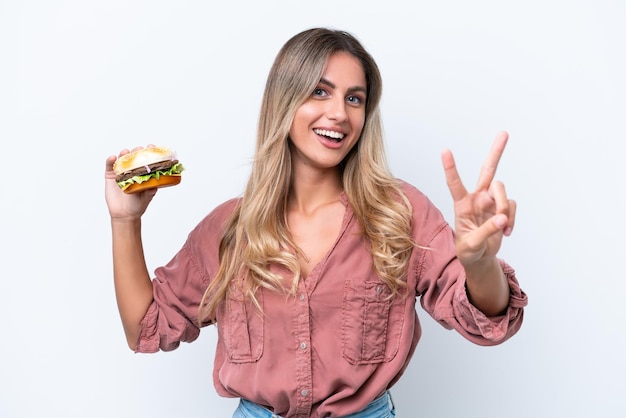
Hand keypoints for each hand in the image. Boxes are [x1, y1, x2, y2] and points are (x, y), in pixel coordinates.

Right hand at [104, 146, 156, 219]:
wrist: (124, 214)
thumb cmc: (138, 205)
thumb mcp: (147, 197)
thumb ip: (150, 190)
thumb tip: (156, 185)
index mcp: (143, 173)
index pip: (146, 159)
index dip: (149, 152)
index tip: (152, 147)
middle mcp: (132, 170)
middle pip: (134, 156)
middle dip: (136, 151)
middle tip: (139, 150)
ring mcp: (121, 172)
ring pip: (121, 159)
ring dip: (124, 153)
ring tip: (125, 152)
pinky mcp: (111, 175)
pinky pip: (110, 165)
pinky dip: (110, 160)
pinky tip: (113, 157)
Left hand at [442, 131, 516, 267]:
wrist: (480, 258)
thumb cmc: (469, 250)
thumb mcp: (471, 245)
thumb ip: (485, 231)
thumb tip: (502, 218)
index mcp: (462, 204)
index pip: (454, 183)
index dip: (450, 167)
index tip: (445, 150)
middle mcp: (477, 198)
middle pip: (487, 170)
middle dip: (496, 152)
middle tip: (504, 133)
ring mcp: (491, 201)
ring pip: (502, 190)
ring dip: (504, 207)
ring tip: (502, 226)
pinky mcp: (503, 208)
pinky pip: (513, 206)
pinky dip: (512, 219)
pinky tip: (505, 231)